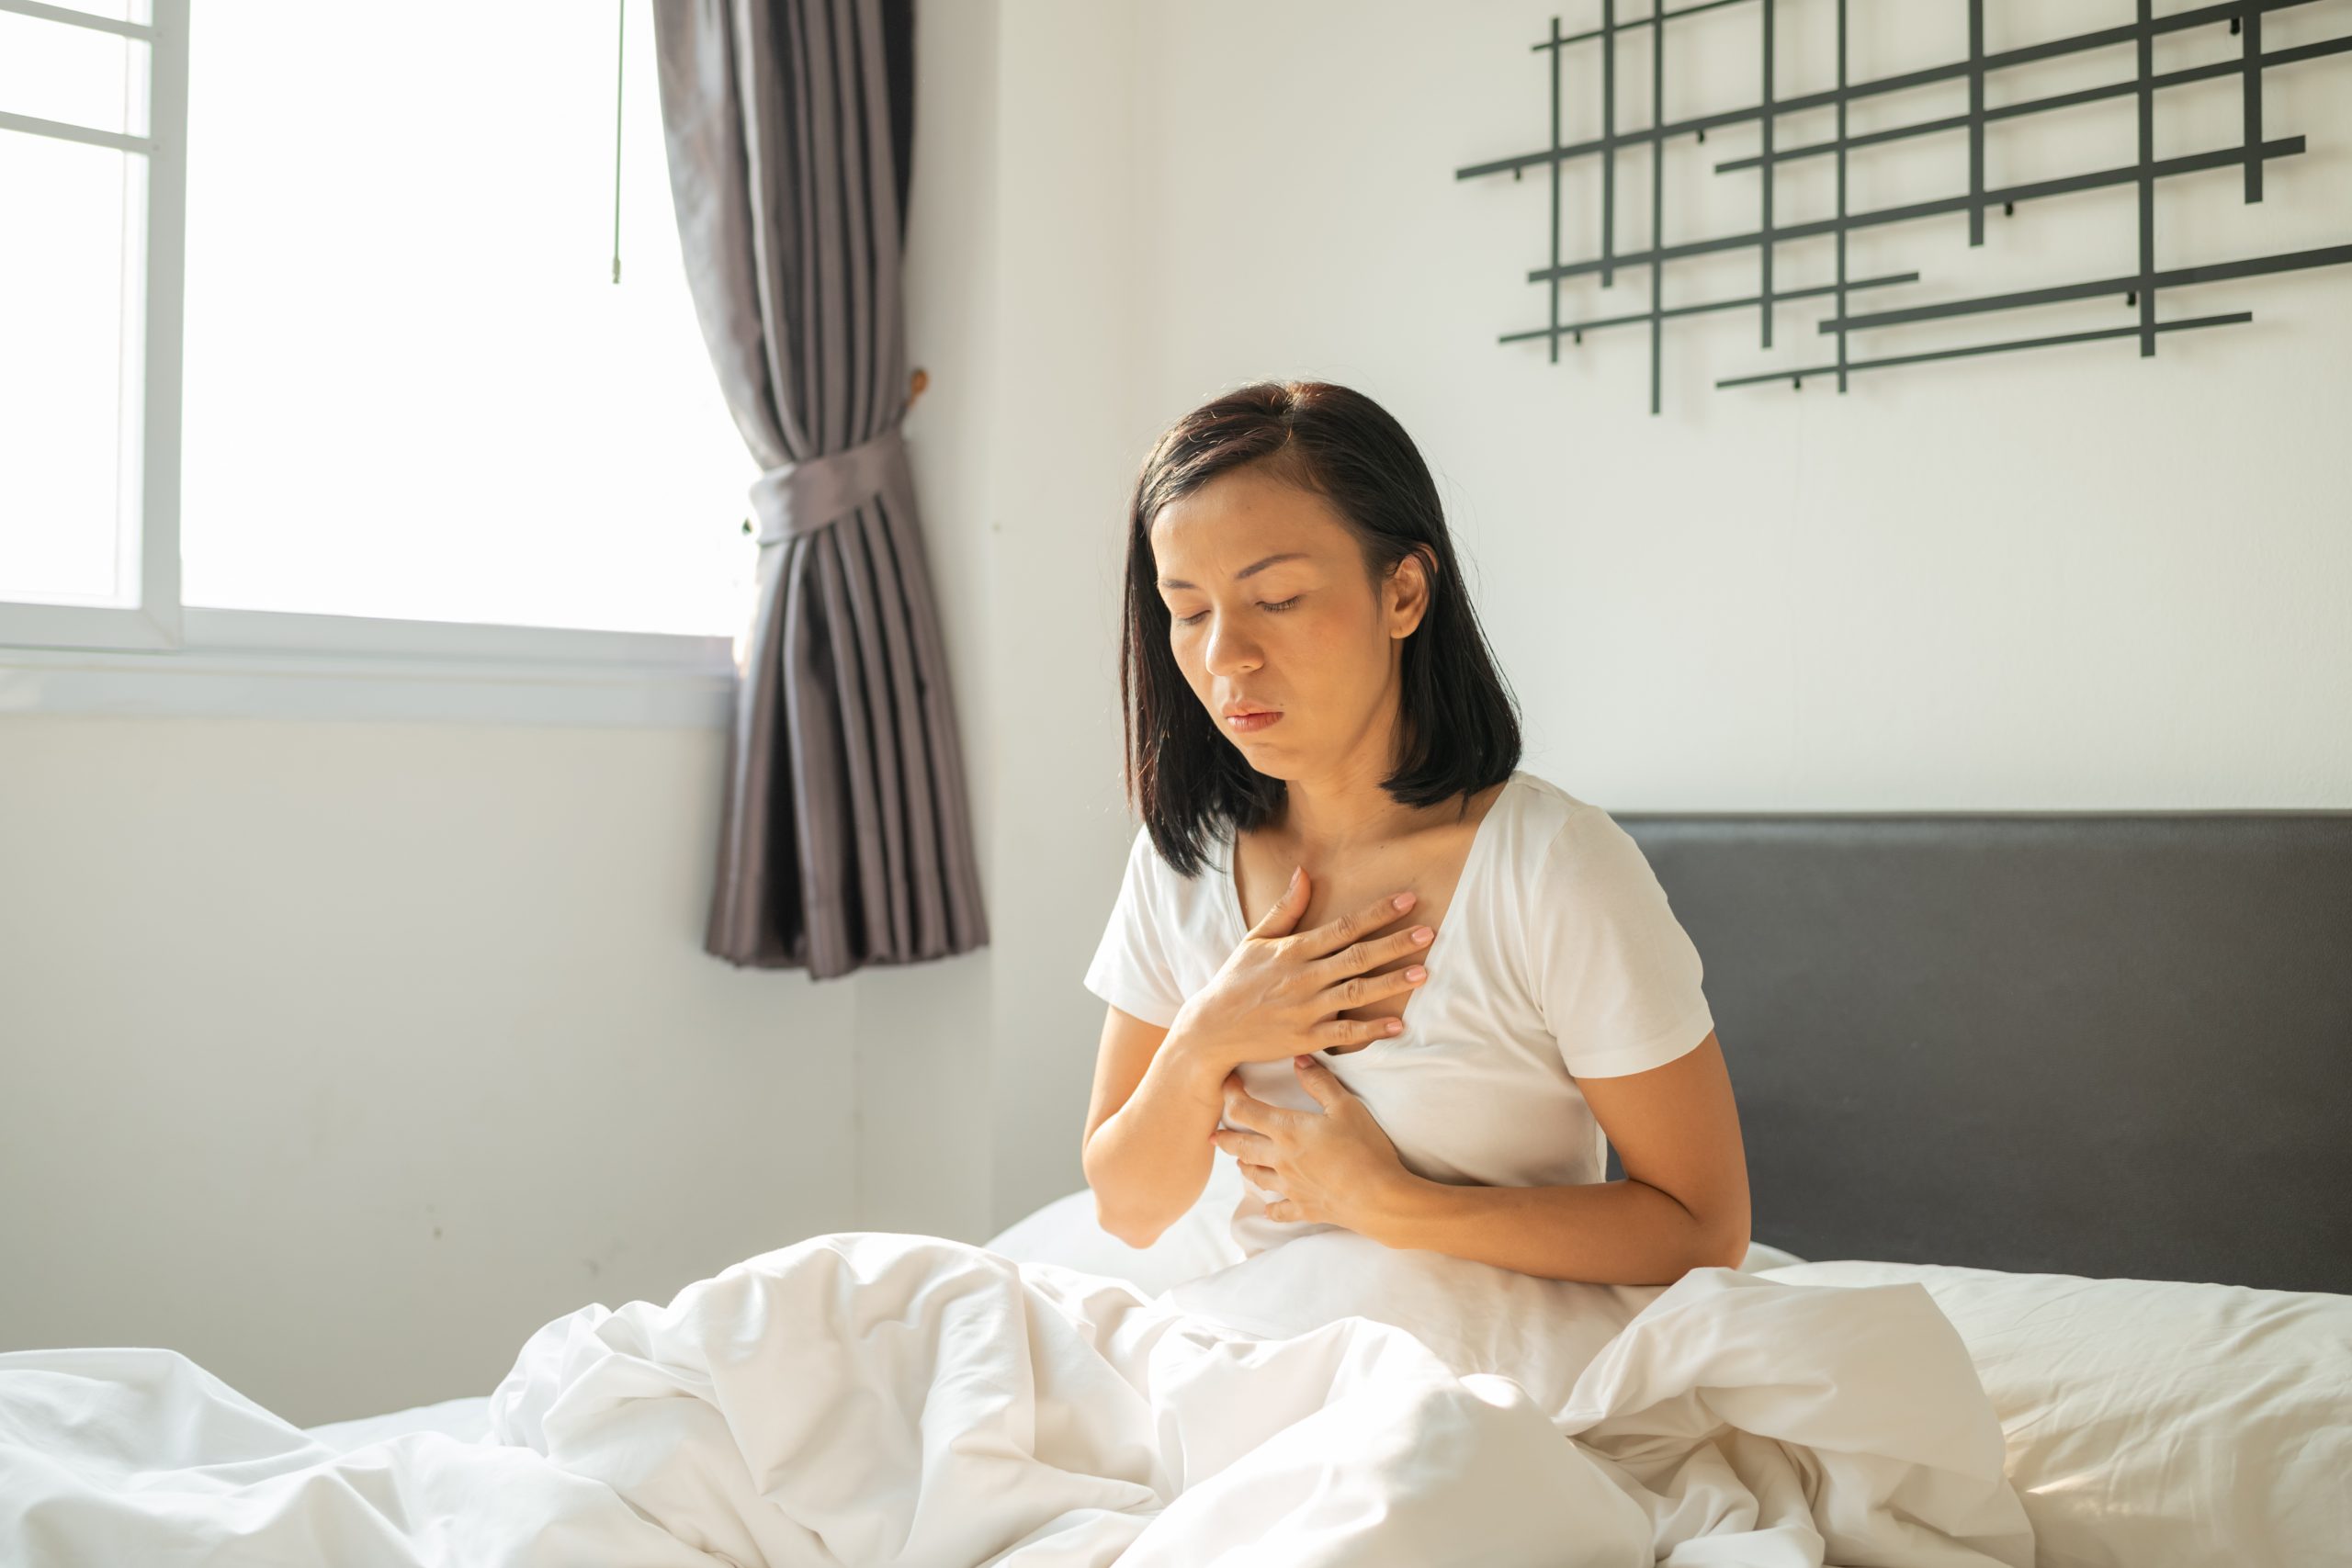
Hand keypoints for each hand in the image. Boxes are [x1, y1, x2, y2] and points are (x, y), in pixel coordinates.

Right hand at [1168, 868, 1435, 1071]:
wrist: (1211, 1028)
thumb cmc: (1235, 980)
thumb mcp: (1255, 939)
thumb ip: (1285, 908)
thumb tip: (1304, 872)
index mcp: (1294, 950)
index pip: (1343, 927)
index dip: (1378, 913)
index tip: (1407, 901)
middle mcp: (1304, 978)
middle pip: (1357, 957)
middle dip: (1395, 943)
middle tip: (1428, 933)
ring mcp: (1306, 1009)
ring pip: (1356, 993)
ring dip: (1391, 982)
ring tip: (1423, 973)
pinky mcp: (1306, 1038)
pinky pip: (1344, 1033)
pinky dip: (1371, 1029)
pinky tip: (1397, 1024)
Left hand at [1210, 1057, 1409, 1229]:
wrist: (1378, 1198)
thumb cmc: (1364, 1148)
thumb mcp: (1346, 1106)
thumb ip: (1320, 1083)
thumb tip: (1298, 1060)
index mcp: (1287, 1131)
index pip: (1245, 1110)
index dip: (1231, 1094)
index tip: (1227, 1084)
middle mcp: (1280, 1159)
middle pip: (1241, 1146)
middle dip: (1225, 1137)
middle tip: (1214, 1133)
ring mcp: (1290, 1187)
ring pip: (1255, 1176)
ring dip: (1245, 1166)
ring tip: (1239, 1161)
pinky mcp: (1304, 1208)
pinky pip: (1279, 1210)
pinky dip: (1271, 1208)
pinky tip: (1268, 1209)